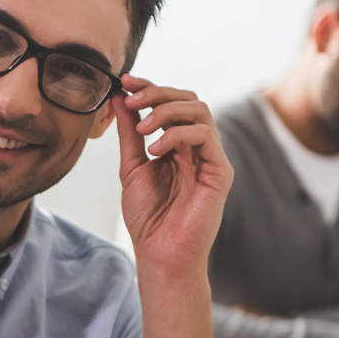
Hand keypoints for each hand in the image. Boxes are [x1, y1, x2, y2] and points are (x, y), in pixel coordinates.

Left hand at [112, 76, 232, 279]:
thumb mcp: (132, 167)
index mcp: (179, 145)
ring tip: (142, 130)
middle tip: (132, 99)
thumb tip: (118, 98)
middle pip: (189, 100)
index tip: (125, 82)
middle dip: (158, 93)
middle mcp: (198, 148)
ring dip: (166, 111)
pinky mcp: (221, 172)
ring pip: (200, 111)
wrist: (160, 254)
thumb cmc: (149, 218)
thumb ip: (129, 133)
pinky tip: (156, 150)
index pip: (171, 104)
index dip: (150, 88)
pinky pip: (206, 137)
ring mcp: (211, 158)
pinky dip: (178, 134)